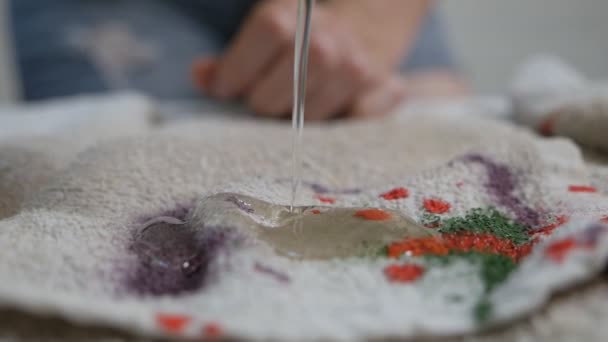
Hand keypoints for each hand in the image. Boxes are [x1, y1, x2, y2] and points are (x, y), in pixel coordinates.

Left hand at [193, 0, 407, 119]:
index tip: (225, 90)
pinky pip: (352, 121)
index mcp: (294, 15)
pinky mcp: (383, 91)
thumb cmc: (300, 41)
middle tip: (266, 100)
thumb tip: (201, 75)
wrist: (362, 34)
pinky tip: (331, 110)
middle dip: (264, 102)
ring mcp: (356, 67)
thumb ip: (230, 60)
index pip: (269, 33)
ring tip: (298, 105)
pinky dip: (338, 121)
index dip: (237, 68)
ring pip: (310, 116)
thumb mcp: (264, 36)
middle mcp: (329, 39)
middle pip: (282, 86)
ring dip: (298, 119)